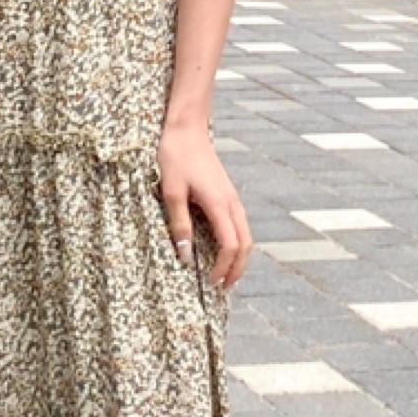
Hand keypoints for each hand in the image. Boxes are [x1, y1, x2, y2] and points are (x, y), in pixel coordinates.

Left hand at [158, 116, 252, 289]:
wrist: (186, 128)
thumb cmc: (175, 157)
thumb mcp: (171, 192)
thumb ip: (180, 225)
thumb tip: (186, 256)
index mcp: (219, 204)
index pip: (230, 246)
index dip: (222, 267)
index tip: (210, 282)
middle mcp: (231, 203)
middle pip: (246, 244)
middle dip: (238, 269)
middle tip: (224, 287)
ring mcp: (232, 197)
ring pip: (246, 234)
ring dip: (240, 258)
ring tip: (226, 274)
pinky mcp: (227, 193)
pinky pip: (240, 225)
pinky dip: (237, 243)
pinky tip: (224, 249)